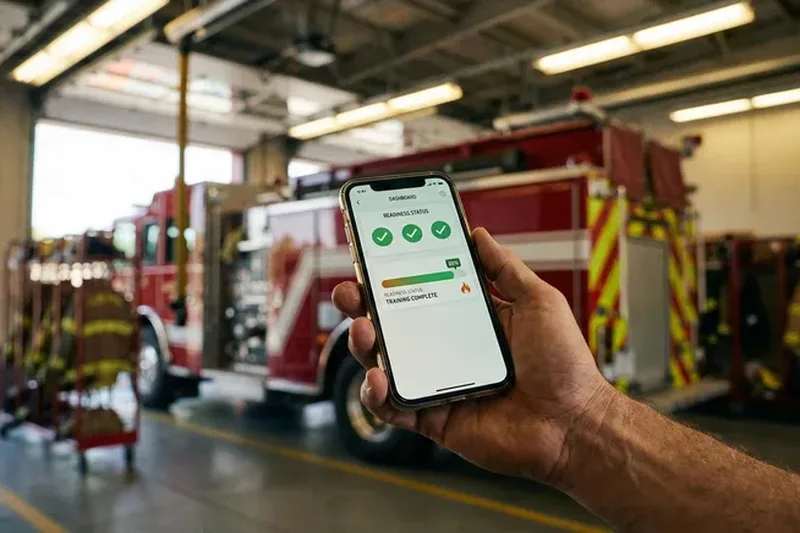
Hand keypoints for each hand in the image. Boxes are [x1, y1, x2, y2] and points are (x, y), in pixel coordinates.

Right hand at [332, 228, 614, 483]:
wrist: (574, 423)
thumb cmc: (563, 364)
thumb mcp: (537, 301)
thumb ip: (504, 268)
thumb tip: (478, 234)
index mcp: (467, 320)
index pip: (420, 291)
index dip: (393, 274)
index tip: (372, 254)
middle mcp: (447, 349)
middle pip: (392, 324)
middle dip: (363, 305)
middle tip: (352, 291)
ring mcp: (437, 383)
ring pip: (384, 362)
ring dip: (364, 344)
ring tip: (365, 329)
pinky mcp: (433, 418)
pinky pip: (393, 406)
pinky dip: (377, 393)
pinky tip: (379, 378)